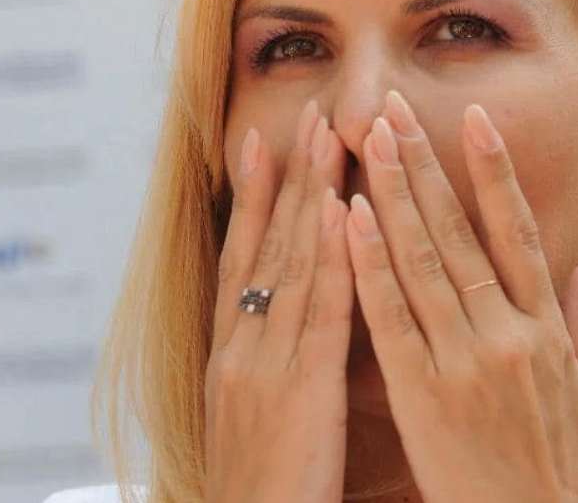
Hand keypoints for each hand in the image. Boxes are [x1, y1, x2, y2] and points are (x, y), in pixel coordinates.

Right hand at [205, 99, 351, 502]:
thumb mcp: (248, 415)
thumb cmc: (259, 491)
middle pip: (265, 245)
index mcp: (229, 355)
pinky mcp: (299, 392)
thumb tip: (277, 323)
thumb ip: (265, 364)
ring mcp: (264, 366)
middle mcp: (240, 348)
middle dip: (288, 176)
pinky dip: (333, 258)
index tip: (263, 141)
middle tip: (306, 112)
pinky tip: (348, 214)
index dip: (255, 198)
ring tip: (328, 137)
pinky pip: (321, 313)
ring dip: (313, 195)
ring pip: (292, 264)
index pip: (241, 258)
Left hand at [343, 90, 577, 502]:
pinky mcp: (420, 393)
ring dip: (393, 193)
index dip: (494, 171)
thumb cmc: (563, 474)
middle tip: (394, 107)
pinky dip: (369, 263)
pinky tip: (349, 217)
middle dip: (425, 163)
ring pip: (421, 261)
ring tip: (370, 140)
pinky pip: (390, 317)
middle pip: (459, 232)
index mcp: (546, 330)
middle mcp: (506, 333)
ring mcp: (462, 360)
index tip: (473, 117)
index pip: (516, 232)